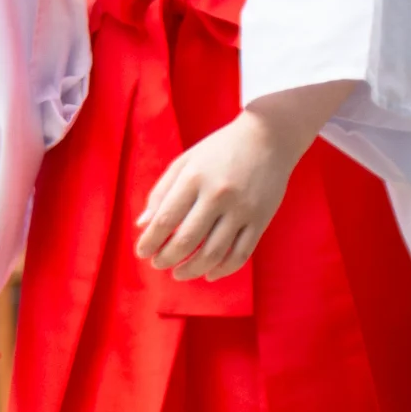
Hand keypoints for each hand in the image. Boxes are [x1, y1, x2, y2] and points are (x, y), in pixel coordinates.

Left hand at [132, 80, 352, 278]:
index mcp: (194, 179)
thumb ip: (161, 193)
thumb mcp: (184, 163)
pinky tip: (209, 274)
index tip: (142, 253)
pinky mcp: (262, 219)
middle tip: (158, 264)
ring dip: (192, 269)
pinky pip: (241, 253)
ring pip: (214, 253)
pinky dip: (223, 269)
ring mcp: (243, 209)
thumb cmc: (218, 151)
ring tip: (178, 273)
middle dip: (167, 258)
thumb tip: (143, 225)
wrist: (268, 138)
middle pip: (187, 240)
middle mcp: (219, 195)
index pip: (166, 219)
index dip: (150, 241)